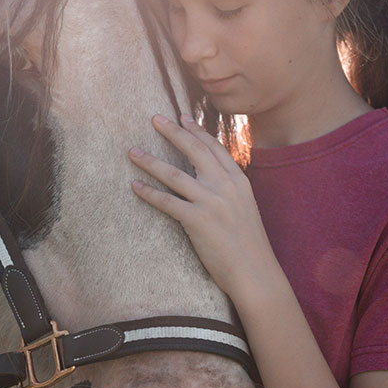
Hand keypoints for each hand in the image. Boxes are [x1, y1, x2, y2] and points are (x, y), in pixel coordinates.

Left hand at [129, 114, 272, 302]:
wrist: (254, 271)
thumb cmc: (248, 245)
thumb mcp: (245, 208)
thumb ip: (229, 190)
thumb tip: (211, 178)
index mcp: (238, 181)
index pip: (214, 147)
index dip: (196, 130)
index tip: (182, 116)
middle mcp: (225, 186)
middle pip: (194, 151)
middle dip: (172, 132)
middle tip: (155, 119)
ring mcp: (211, 202)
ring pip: (174, 174)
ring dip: (150, 161)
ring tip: (133, 152)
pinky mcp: (197, 221)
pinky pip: (167, 202)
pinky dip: (149, 193)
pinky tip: (135, 186)